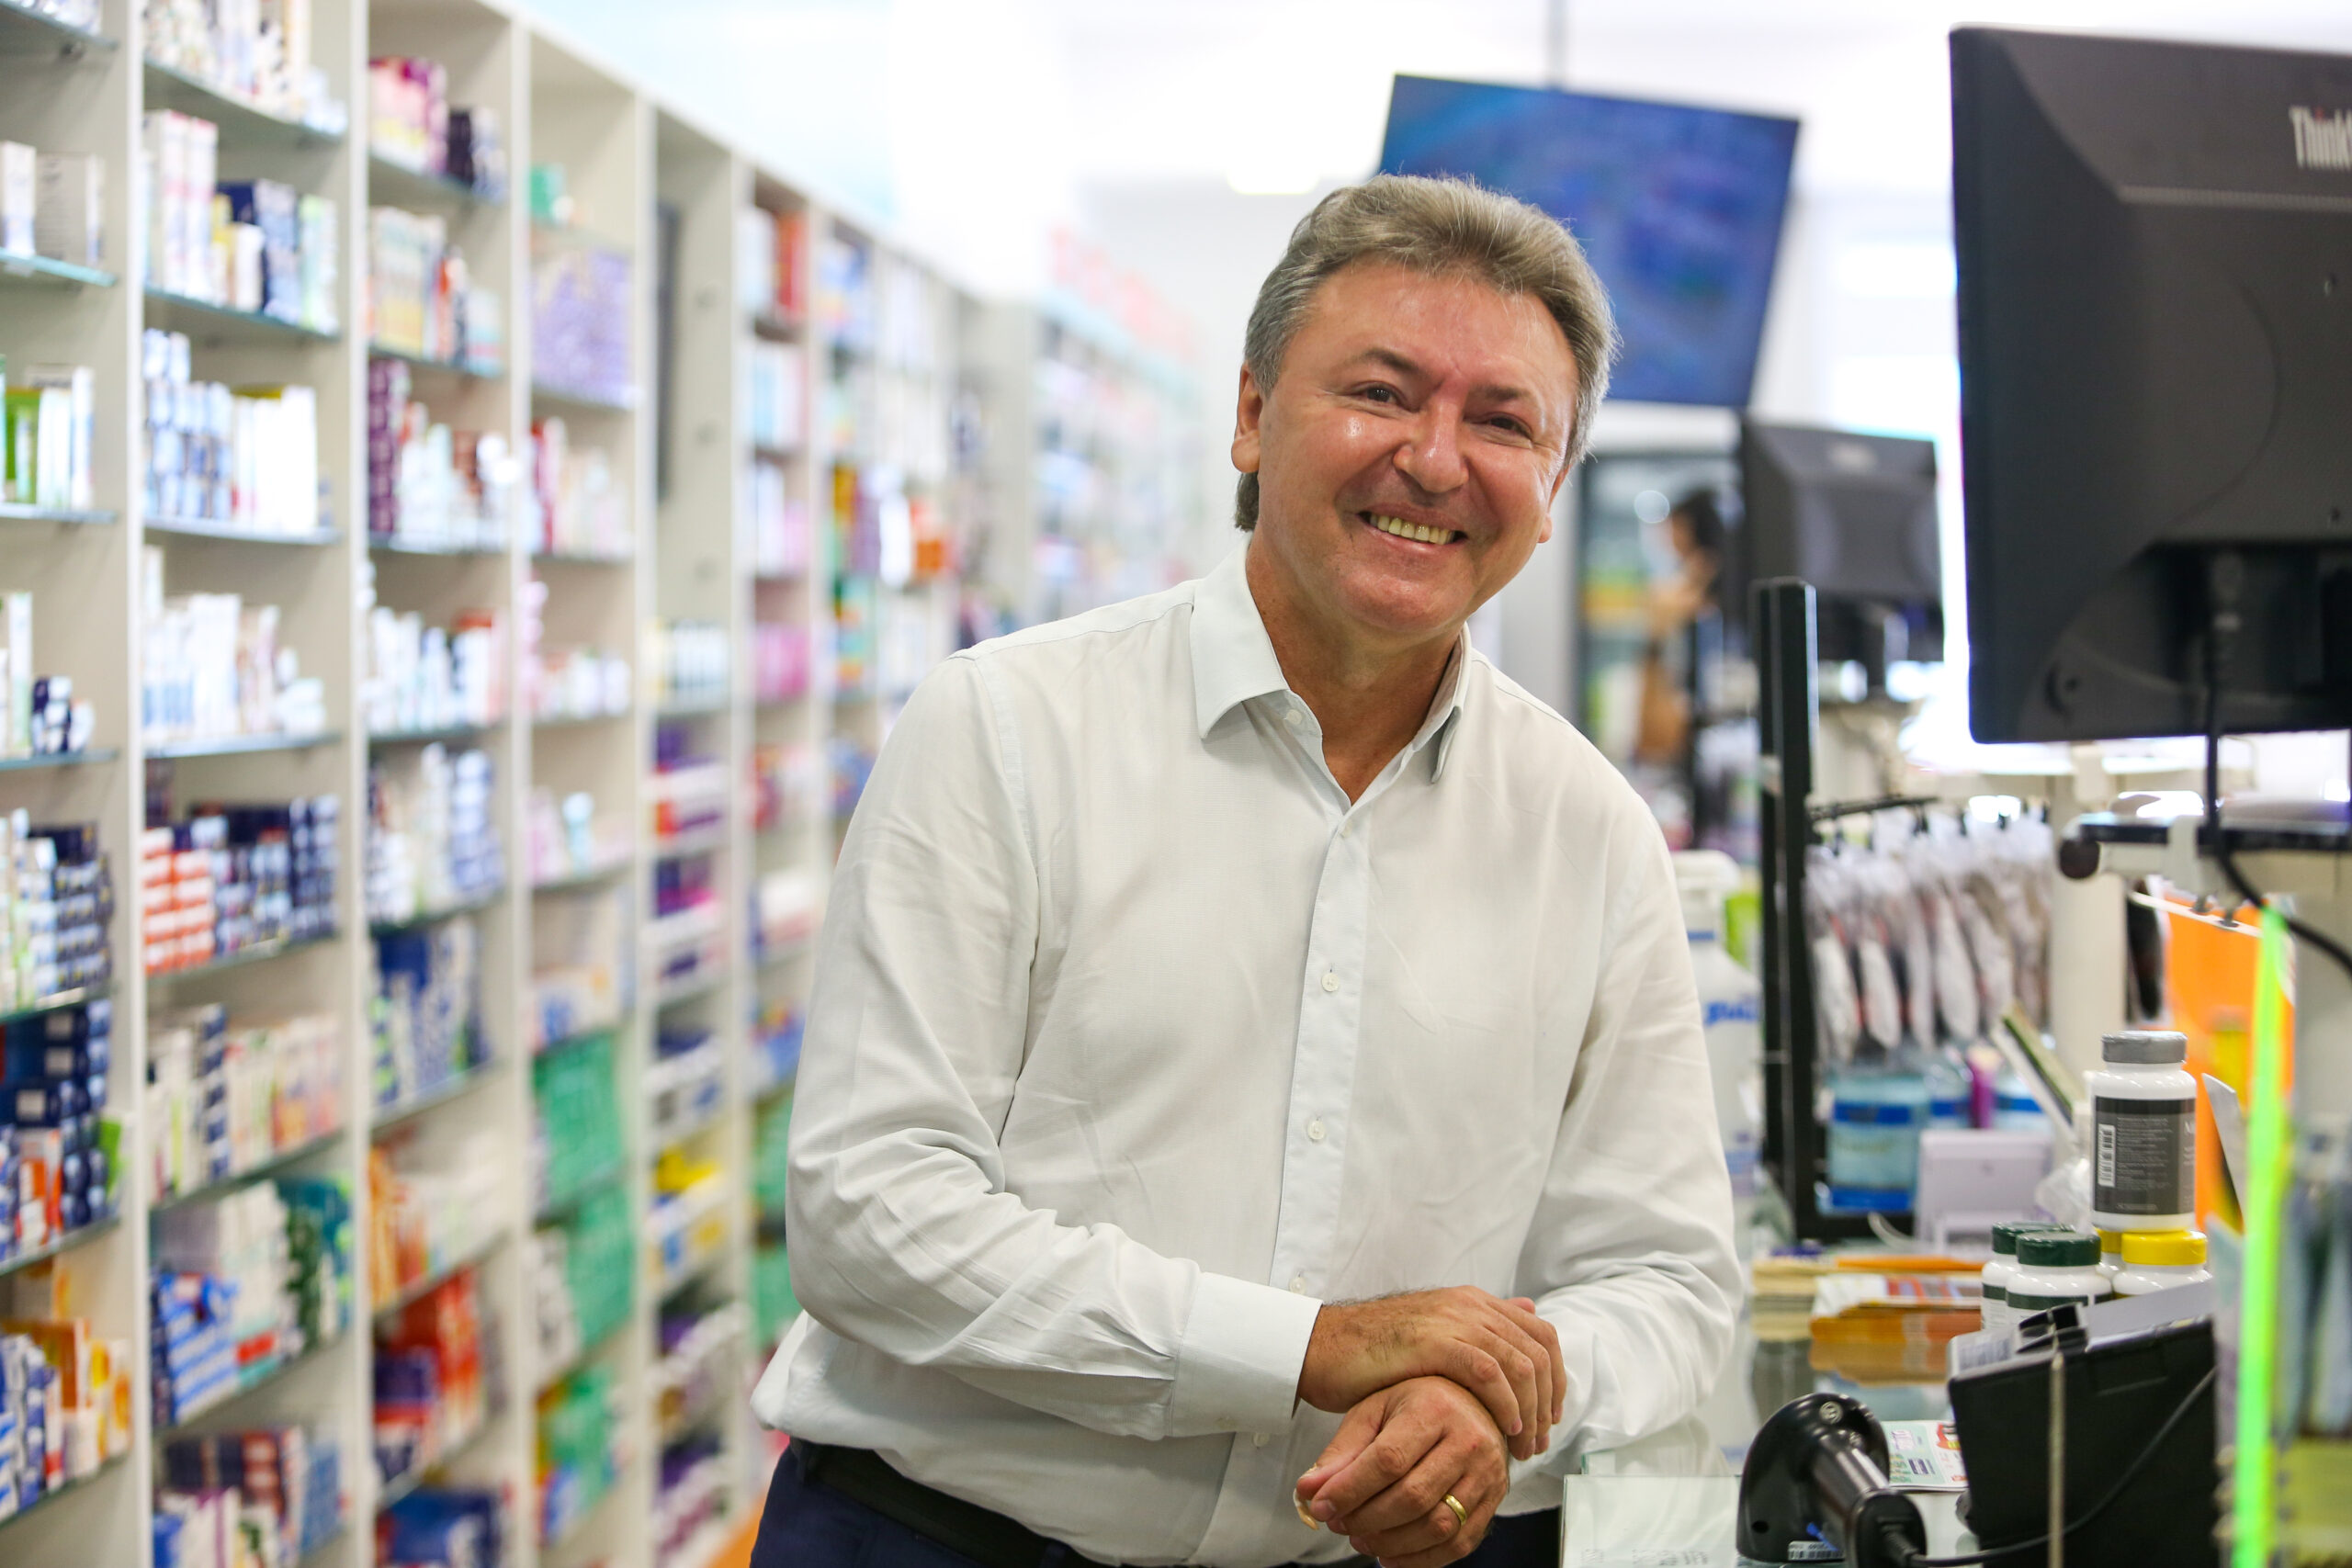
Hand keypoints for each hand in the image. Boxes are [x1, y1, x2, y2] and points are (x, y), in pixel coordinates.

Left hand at [1294, 1376, 1510, 1566]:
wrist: (1473, 1400)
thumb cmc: (1415, 1403)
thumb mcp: (1374, 1411)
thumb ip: (1342, 1451)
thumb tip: (1308, 1490)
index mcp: (1434, 1408)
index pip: (1388, 1460)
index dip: (1350, 1490)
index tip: (1319, 1506)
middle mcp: (1469, 1439)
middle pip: (1413, 1497)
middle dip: (1367, 1519)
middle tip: (1337, 1524)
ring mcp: (1488, 1472)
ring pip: (1438, 1525)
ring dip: (1391, 1543)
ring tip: (1360, 1538)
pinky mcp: (1496, 1499)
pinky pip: (1460, 1543)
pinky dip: (1421, 1559)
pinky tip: (1390, 1554)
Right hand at [1297, 1289, 1564, 1460]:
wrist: (1323, 1347)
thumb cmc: (1374, 1352)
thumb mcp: (1434, 1333)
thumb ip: (1480, 1326)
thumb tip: (1526, 1307)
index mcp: (1473, 1302)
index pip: (1541, 1334)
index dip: (1555, 1378)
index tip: (1549, 1417)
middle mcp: (1470, 1305)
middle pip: (1538, 1351)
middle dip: (1547, 1401)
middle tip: (1538, 1442)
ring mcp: (1452, 1320)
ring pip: (1520, 1363)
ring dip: (1530, 1411)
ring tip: (1521, 1446)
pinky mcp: (1434, 1341)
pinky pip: (1489, 1372)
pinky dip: (1505, 1403)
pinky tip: (1502, 1429)